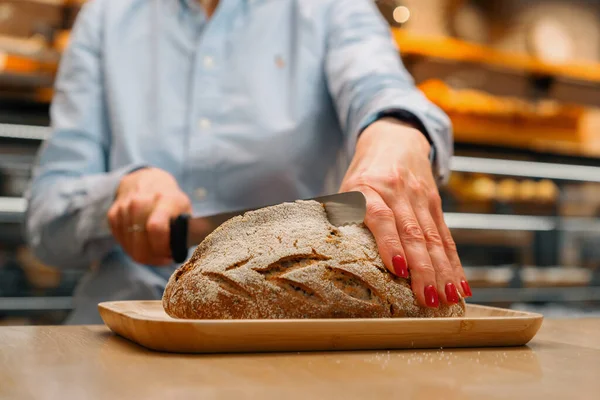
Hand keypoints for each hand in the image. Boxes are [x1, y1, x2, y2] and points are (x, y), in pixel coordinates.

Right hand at [107, 168, 191, 264]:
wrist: (146, 180)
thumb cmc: (171, 201)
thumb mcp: (186, 210)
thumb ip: (189, 230)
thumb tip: (184, 250)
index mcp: (165, 199)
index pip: (156, 228)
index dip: (162, 248)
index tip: (170, 254)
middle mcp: (141, 202)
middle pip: (141, 246)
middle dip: (154, 258)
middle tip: (164, 257)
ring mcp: (124, 208)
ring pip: (130, 248)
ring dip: (144, 254)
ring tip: (155, 249)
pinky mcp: (113, 215)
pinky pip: (122, 243)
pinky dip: (133, 248)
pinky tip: (144, 242)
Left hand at [340, 118, 471, 306]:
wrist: (394, 139)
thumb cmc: (364, 173)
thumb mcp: (347, 188)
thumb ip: (346, 218)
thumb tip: (334, 261)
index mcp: (368, 188)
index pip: (381, 217)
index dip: (390, 243)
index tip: (398, 269)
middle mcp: (398, 192)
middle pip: (412, 233)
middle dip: (423, 269)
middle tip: (427, 299)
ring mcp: (420, 197)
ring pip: (433, 238)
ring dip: (442, 271)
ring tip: (447, 298)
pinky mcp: (435, 203)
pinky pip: (446, 236)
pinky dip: (453, 262)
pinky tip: (459, 284)